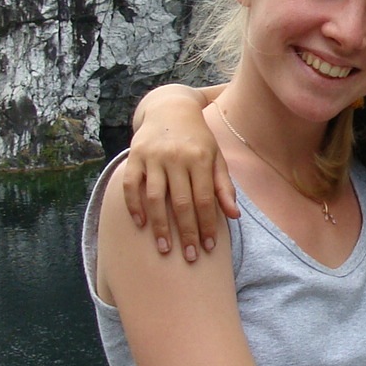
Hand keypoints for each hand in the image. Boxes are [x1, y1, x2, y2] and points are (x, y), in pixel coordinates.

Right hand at [120, 92, 237, 261]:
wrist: (170, 107)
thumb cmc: (198, 138)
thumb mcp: (216, 156)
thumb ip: (224, 186)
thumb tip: (234, 216)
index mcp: (201, 158)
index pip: (204, 199)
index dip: (206, 225)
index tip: (207, 248)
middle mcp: (177, 157)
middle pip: (181, 202)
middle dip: (186, 232)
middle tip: (188, 257)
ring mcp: (154, 156)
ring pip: (155, 198)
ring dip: (160, 226)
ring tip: (164, 249)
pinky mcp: (135, 156)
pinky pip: (131, 185)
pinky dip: (134, 206)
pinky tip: (141, 225)